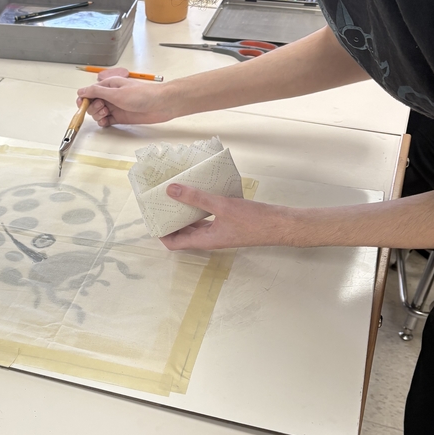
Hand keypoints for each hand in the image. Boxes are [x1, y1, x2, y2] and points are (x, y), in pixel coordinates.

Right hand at [77, 73, 176, 126]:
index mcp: (109, 85)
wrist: (161, 104)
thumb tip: (81, 91)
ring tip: (107, 114)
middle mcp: (111, 96)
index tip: (84, 105)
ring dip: (98, 116)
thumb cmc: (143, 95)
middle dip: (93, 108)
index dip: (84, 99)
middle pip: (92, 104)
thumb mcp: (116, 92)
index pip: (89, 92)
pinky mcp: (120, 117)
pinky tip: (107, 122)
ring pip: (98, 113)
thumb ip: (97, 92)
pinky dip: (103, 122)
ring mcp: (115, 107)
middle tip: (103, 108)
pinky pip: (106, 121)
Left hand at [160, 184, 291, 250]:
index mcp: (205, 240)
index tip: (151, 218)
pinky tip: (199, 191)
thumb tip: (171, 190)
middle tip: (160, 203)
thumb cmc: (254, 221)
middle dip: (169, 220)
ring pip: (195, 223)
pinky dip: (199, 206)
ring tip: (174, 194)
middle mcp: (210, 238)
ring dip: (184, 212)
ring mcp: (220, 230)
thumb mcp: (222, 206)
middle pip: (182, 233)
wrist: (281, 224)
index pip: (174, 244)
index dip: (160, 234)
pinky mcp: (228, 221)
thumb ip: (196, 198)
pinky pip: (208, 216)